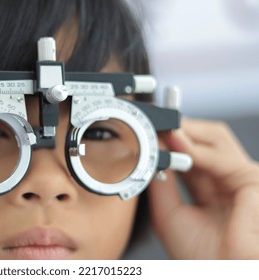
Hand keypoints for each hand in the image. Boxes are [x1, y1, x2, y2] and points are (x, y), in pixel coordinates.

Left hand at [148, 118, 258, 258]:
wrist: (215, 274)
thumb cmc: (197, 252)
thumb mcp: (168, 211)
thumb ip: (162, 180)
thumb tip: (154, 151)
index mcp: (209, 186)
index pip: (191, 150)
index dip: (172, 138)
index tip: (150, 130)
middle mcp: (226, 178)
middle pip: (207, 137)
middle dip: (181, 128)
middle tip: (156, 124)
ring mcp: (241, 176)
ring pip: (215, 138)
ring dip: (186, 133)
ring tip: (162, 130)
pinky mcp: (252, 180)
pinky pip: (221, 158)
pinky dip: (196, 149)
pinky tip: (175, 143)